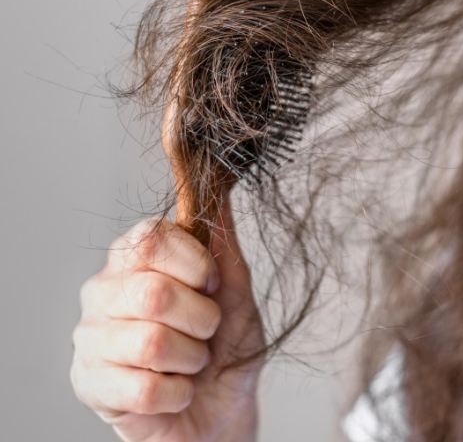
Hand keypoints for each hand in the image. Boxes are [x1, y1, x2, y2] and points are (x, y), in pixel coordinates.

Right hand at [71, 203, 265, 441]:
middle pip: (153, 293)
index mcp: (133, 259)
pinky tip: (176, 390)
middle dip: (201, 319)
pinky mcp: (89, 386)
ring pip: (150, 343)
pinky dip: (179, 393)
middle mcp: (102, 292)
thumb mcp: (235, 292)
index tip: (213, 285)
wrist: (221, 408)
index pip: (152, 238)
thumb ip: (223, 245)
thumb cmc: (224, 346)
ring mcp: (90, 339)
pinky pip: (145, 389)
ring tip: (191, 361)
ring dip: (191, 358)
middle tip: (206, 331)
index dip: (195, 264)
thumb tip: (220, 192)